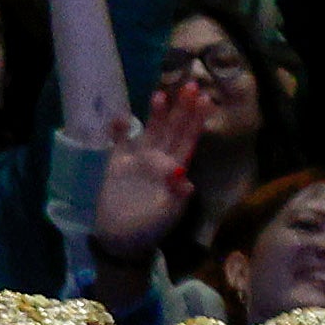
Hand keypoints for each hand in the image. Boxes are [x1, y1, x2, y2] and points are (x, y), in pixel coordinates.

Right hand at [92, 72, 209, 264]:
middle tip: (192, 85)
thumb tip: (183, 176)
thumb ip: (176, 196)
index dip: (197, 121)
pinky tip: (121, 118)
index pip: (188, 140)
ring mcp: (139, 159)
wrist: (121, 239)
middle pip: (173, 129)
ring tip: (162, 94)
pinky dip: (120, 129)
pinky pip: (121, 141)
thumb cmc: (149, 228)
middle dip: (182, 109)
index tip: (206, 100)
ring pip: (151, 131)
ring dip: (156, 114)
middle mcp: (160, 159)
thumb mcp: (167, 215)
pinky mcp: (118, 162)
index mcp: (175, 170)